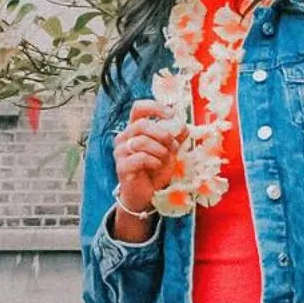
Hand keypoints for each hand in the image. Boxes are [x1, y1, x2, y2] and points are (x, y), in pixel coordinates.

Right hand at [113, 100, 181, 214]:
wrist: (145, 194)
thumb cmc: (155, 170)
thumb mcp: (169, 151)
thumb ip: (175, 138)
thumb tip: (183, 126)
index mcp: (134, 129)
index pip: (138, 108)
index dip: (155, 108)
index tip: (172, 115)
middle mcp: (124, 137)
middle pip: (142, 124)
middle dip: (163, 134)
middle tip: (173, 146)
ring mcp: (120, 152)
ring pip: (141, 141)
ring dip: (160, 150)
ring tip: (166, 159)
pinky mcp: (122, 167)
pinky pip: (140, 157)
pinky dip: (154, 161)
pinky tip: (157, 166)